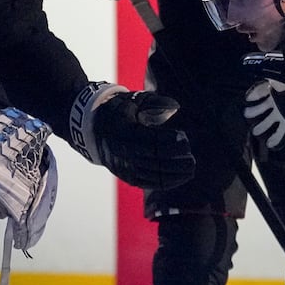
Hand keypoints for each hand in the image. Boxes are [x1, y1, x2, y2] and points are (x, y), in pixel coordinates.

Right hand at [71, 82, 194, 188]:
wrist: (93, 129)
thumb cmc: (119, 111)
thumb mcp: (132, 101)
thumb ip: (153, 102)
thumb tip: (176, 107)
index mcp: (123, 131)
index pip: (150, 140)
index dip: (169, 140)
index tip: (184, 137)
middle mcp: (122, 152)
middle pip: (153, 159)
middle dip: (175, 160)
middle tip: (191, 157)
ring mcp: (123, 166)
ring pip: (152, 174)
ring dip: (174, 173)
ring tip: (190, 168)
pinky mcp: (127, 176)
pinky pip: (148, 183)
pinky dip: (166, 182)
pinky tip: (181, 177)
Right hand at [241, 51, 284, 150]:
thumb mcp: (277, 71)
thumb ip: (262, 68)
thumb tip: (247, 62)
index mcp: (276, 87)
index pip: (262, 90)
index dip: (254, 94)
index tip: (247, 98)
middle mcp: (280, 100)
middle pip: (265, 107)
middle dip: (255, 111)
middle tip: (247, 115)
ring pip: (271, 120)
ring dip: (263, 126)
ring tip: (256, 131)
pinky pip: (282, 133)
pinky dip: (276, 139)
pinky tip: (270, 144)